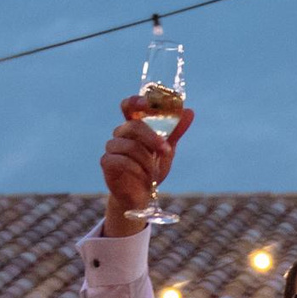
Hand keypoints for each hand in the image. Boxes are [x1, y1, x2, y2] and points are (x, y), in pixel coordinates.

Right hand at [99, 99, 196, 235]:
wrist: (141, 195)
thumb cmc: (152, 168)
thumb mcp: (167, 149)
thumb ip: (175, 131)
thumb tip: (189, 111)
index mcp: (134, 125)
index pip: (129, 106)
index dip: (136, 101)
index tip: (147, 103)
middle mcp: (121, 133)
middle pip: (133, 126)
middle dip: (152, 138)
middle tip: (165, 150)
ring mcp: (112, 147)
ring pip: (129, 146)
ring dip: (146, 160)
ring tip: (152, 171)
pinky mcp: (107, 162)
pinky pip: (120, 160)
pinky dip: (136, 169)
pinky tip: (142, 176)